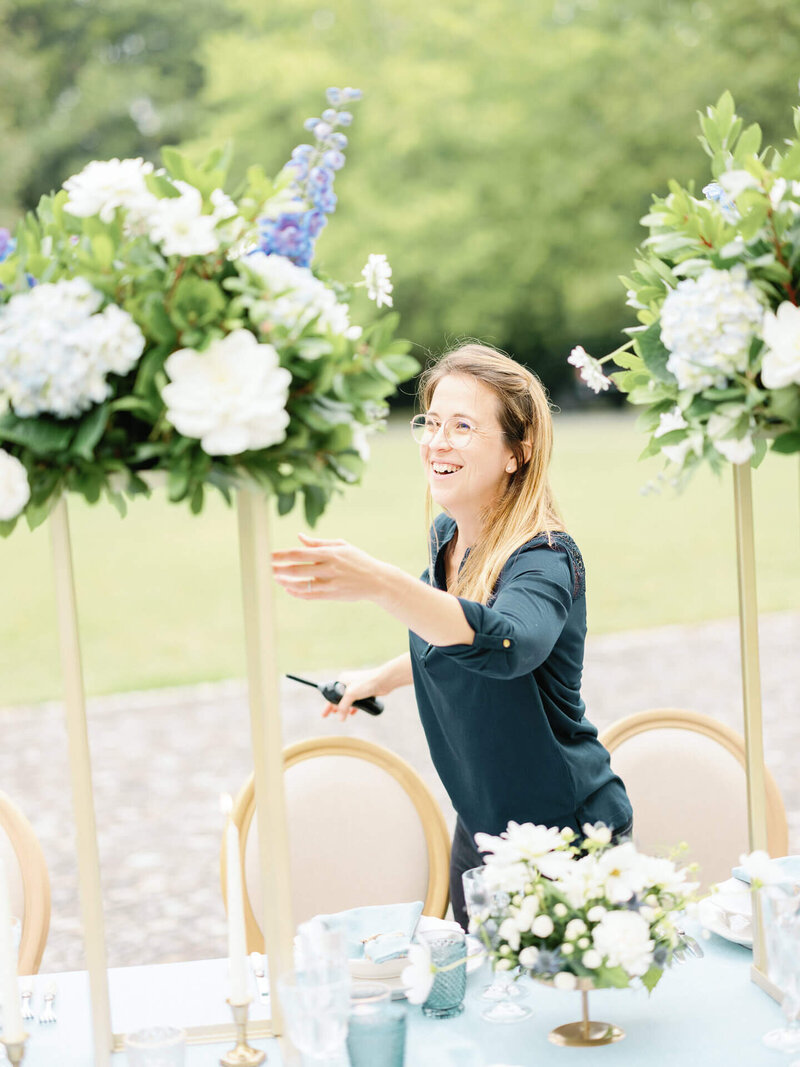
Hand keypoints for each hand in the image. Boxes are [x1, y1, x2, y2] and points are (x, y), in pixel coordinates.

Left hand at [271, 533, 386, 602]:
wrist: (377, 581)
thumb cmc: (358, 560)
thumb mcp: (341, 546)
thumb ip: (319, 543)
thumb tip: (299, 537)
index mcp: (330, 553)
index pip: (300, 553)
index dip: (282, 555)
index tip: (269, 555)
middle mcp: (329, 568)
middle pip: (297, 569)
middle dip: (279, 569)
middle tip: (266, 568)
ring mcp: (330, 583)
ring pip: (301, 584)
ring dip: (285, 582)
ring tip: (275, 578)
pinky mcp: (332, 595)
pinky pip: (309, 595)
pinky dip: (296, 592)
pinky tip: (289, 589)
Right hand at [322, 667, 391, 721]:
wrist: (383, 680)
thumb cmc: (366, 683)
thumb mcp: (351, 694)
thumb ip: (343, 707)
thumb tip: (340, 718)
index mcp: (342, 679)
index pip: (332, 694)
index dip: (328, 705)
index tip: (324, 714)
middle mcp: (348, 682)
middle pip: (339, 697)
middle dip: (335, 707)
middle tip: (330, 715)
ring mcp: (357, 686)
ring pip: (348, 699)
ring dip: (345, 707)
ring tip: (342, 716)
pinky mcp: (364, 691)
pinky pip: (356, 700)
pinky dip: (354, 706)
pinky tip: (353, 713)